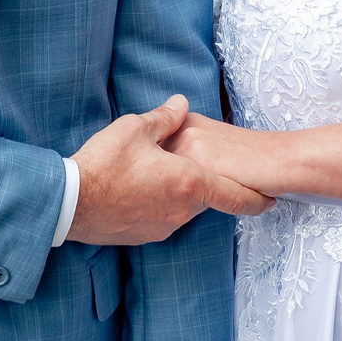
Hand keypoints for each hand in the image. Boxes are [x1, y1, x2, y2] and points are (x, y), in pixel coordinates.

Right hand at [69, 96, 272, 245]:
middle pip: (207, 198)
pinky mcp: (144, 236)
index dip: (257, 198)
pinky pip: (163, 218)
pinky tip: (139, 190)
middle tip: (194, 165)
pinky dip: (160, 204)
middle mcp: (182, 211)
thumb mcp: (135, 129)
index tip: (272, 199)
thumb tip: (180, 104)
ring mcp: (163, 227)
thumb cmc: (104, 163)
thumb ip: (164, 118)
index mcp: (190, 183)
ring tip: (157, 174)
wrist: (69, 203)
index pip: (237, 196)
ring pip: (184, 208)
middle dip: (205, 183)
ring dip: (179, 193)